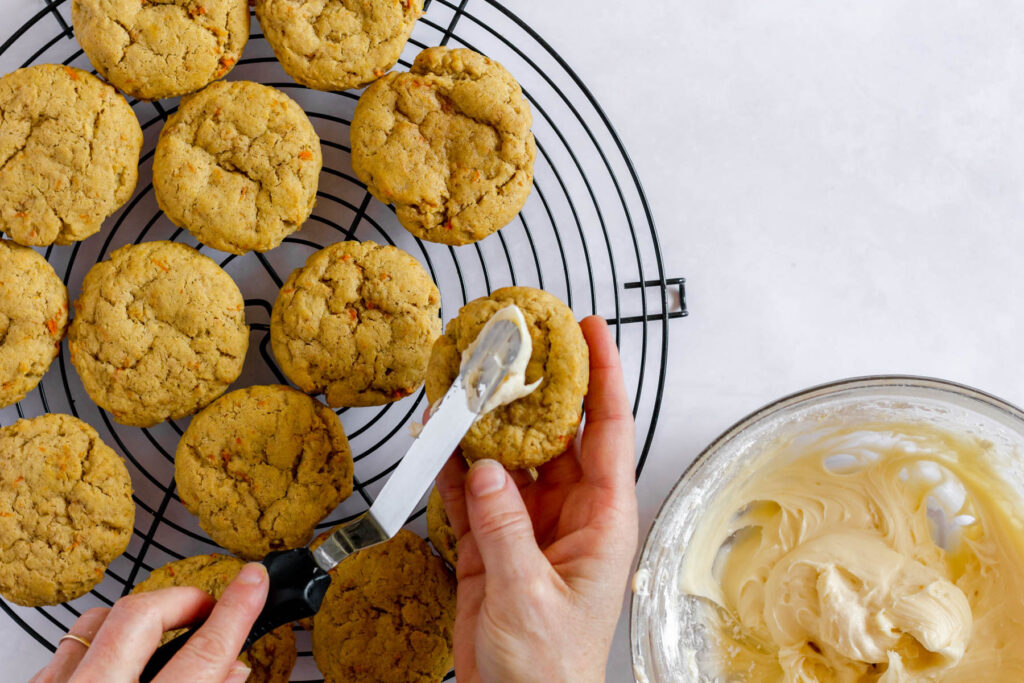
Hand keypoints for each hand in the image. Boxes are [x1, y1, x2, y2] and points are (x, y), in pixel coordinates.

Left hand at [30, 562, 268, 682]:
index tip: (255, 580)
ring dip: (139, 619)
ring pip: (99, 621)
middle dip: (184, 600)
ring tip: (162, 638)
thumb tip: (235, 667)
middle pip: (142, 614)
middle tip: (207, 609)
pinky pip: (67, 646)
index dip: (237, 610)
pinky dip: (98, 643)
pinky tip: (115, 660)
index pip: (204, 654)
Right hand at [436, 315, 638, 682]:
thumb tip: (486, 470)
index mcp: (601, 519)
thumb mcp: (529, 598)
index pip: (609, 430)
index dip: (603, 375)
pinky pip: (472, 490)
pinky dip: (453, 465)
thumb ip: (504, 530)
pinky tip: (436, 438)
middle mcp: (568, 512)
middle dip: (535, 387)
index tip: (592, 330)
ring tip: (464, 381)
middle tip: (513, 343)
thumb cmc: (549, 670)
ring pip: (508, 456)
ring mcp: (528, 523)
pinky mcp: (492, 541)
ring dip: (486, 423)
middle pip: (555, 432)